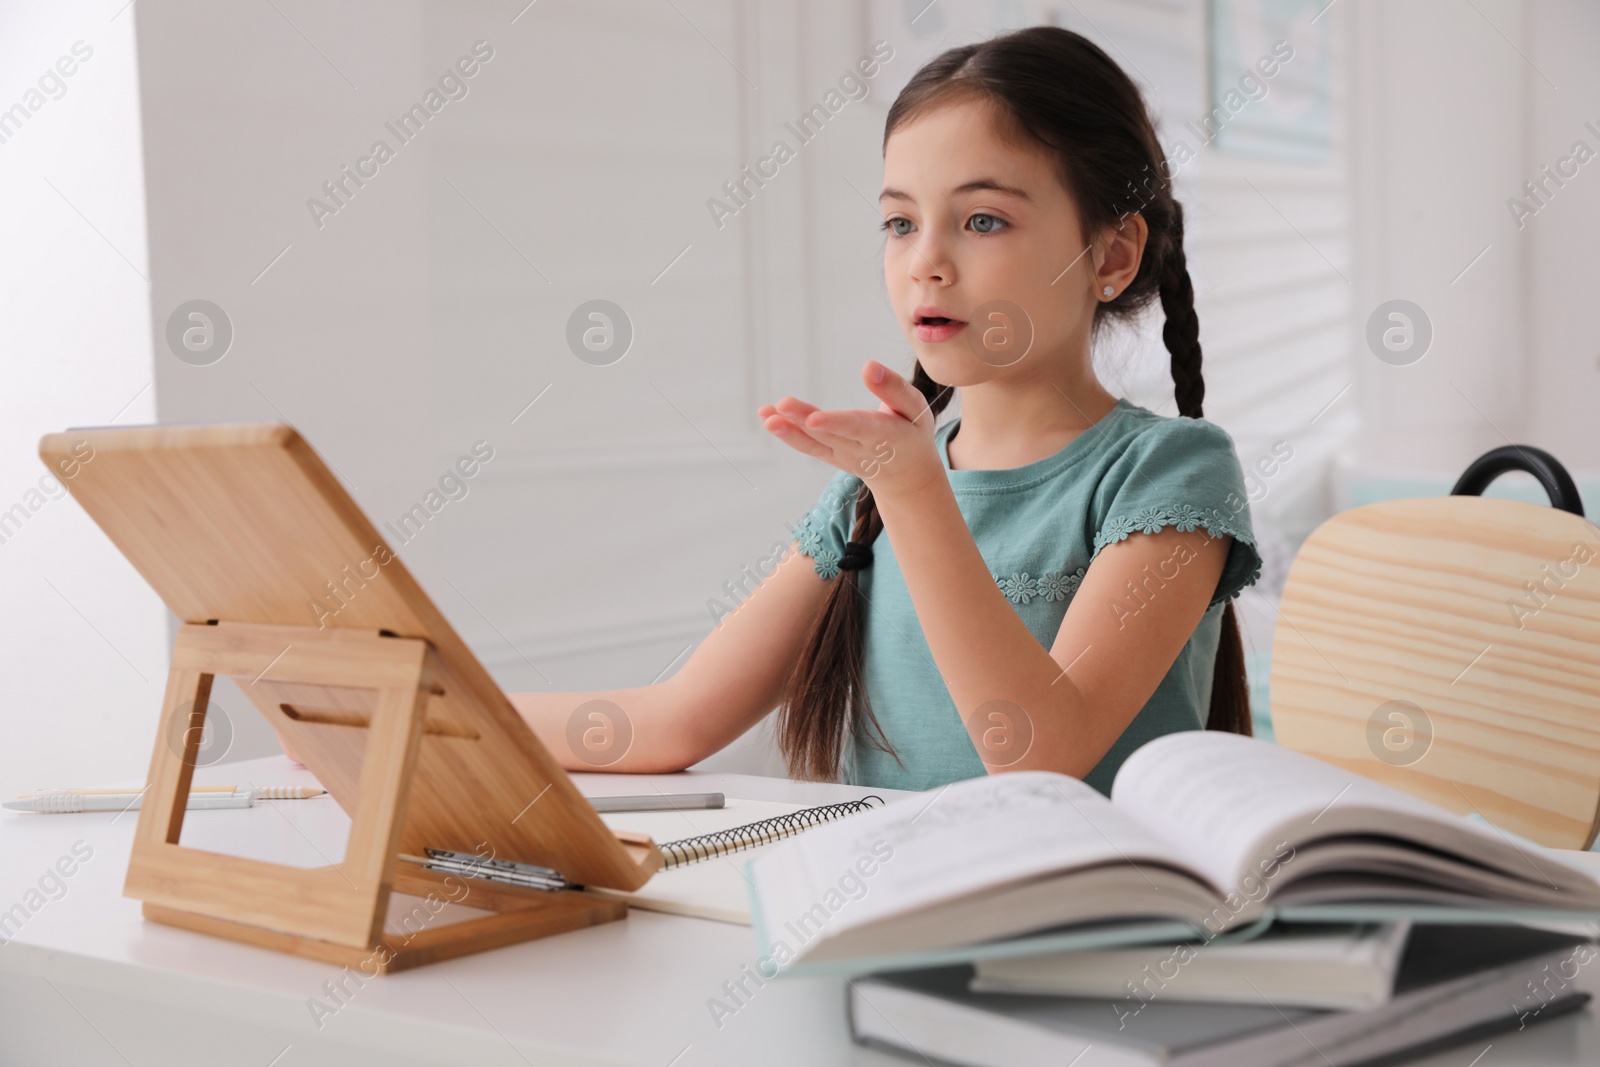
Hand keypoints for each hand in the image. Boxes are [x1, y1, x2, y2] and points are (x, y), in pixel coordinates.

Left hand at [758, 361, 943, 501]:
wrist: (906, 476)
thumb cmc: (911, 433)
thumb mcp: (915, 409)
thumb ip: (893, 388)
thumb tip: (868, 366)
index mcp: (884, 435)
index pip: (857, 427)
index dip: (836, 423)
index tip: (814, 418)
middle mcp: (859, 449)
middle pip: (829, 434)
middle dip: (804, 420)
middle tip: (781, 405)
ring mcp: (842, 455)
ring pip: (813, 444)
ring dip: (788, 431)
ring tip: (767, 417)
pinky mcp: (830, 456)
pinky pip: (808, 446)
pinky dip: (788, 433)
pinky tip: (767, 417)